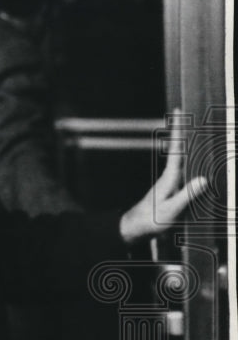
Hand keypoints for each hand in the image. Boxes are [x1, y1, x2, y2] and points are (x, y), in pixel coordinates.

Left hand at [119, 110, 208, 244]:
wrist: (136, 228)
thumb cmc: (152, 220)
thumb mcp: (172, 209)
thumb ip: (188, 194)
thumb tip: (203, 179)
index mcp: (169, 177)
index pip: (176, 149)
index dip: (178, 130)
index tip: (178, 112)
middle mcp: (169, 176)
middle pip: (180, 150)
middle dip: (184, 131)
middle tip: (186, 113)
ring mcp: (170, 182)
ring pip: (183, 160)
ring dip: (187, 144)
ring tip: (194, 130)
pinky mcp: (172, 189)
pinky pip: (184, 172)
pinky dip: (190, 161)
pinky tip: (195, 161)